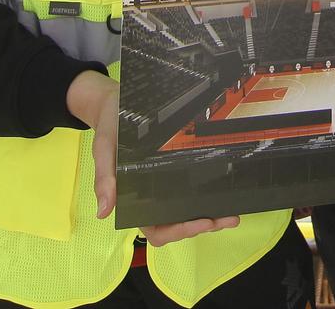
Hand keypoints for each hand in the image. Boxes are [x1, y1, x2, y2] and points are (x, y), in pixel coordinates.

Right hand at [66, 69, 240, 244]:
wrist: (115, 103)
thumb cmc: (110, 127)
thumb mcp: (104, 148)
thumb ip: (104, 178)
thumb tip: (103, 211)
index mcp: (131, 199)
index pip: (156, 229)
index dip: (179, 231)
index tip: (201, 222)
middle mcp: (149, 197)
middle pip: (177, 225)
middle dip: (203, 226)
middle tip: (227, 218)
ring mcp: (162, 187)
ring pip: (187, 213)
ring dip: (209, 218)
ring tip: (231, 213)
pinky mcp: (173, 173)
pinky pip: (190, 193)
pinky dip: (207, 198)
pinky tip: (223, 193)